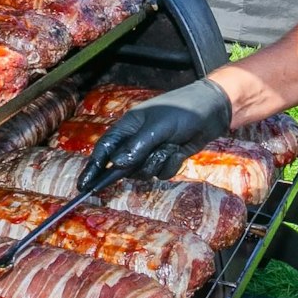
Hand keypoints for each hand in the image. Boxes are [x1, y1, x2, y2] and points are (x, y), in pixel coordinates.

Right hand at [79, 79, 232, 189]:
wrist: (213, 111)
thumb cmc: (183, 111)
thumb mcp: (159, 127)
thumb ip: (137, 147)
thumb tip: (116, 164)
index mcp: (128, 127)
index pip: (104, 149)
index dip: (93, 168)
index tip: (84, 185)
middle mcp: (136, 141)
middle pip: (123, 166)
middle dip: (135, 166)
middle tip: (147, 160)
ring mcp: (152, 151)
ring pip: (144, 171)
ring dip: (158, 163)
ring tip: (170, 146)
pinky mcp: (167, 159)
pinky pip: (162, 173)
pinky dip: (171, 164)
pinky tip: (180, 150)